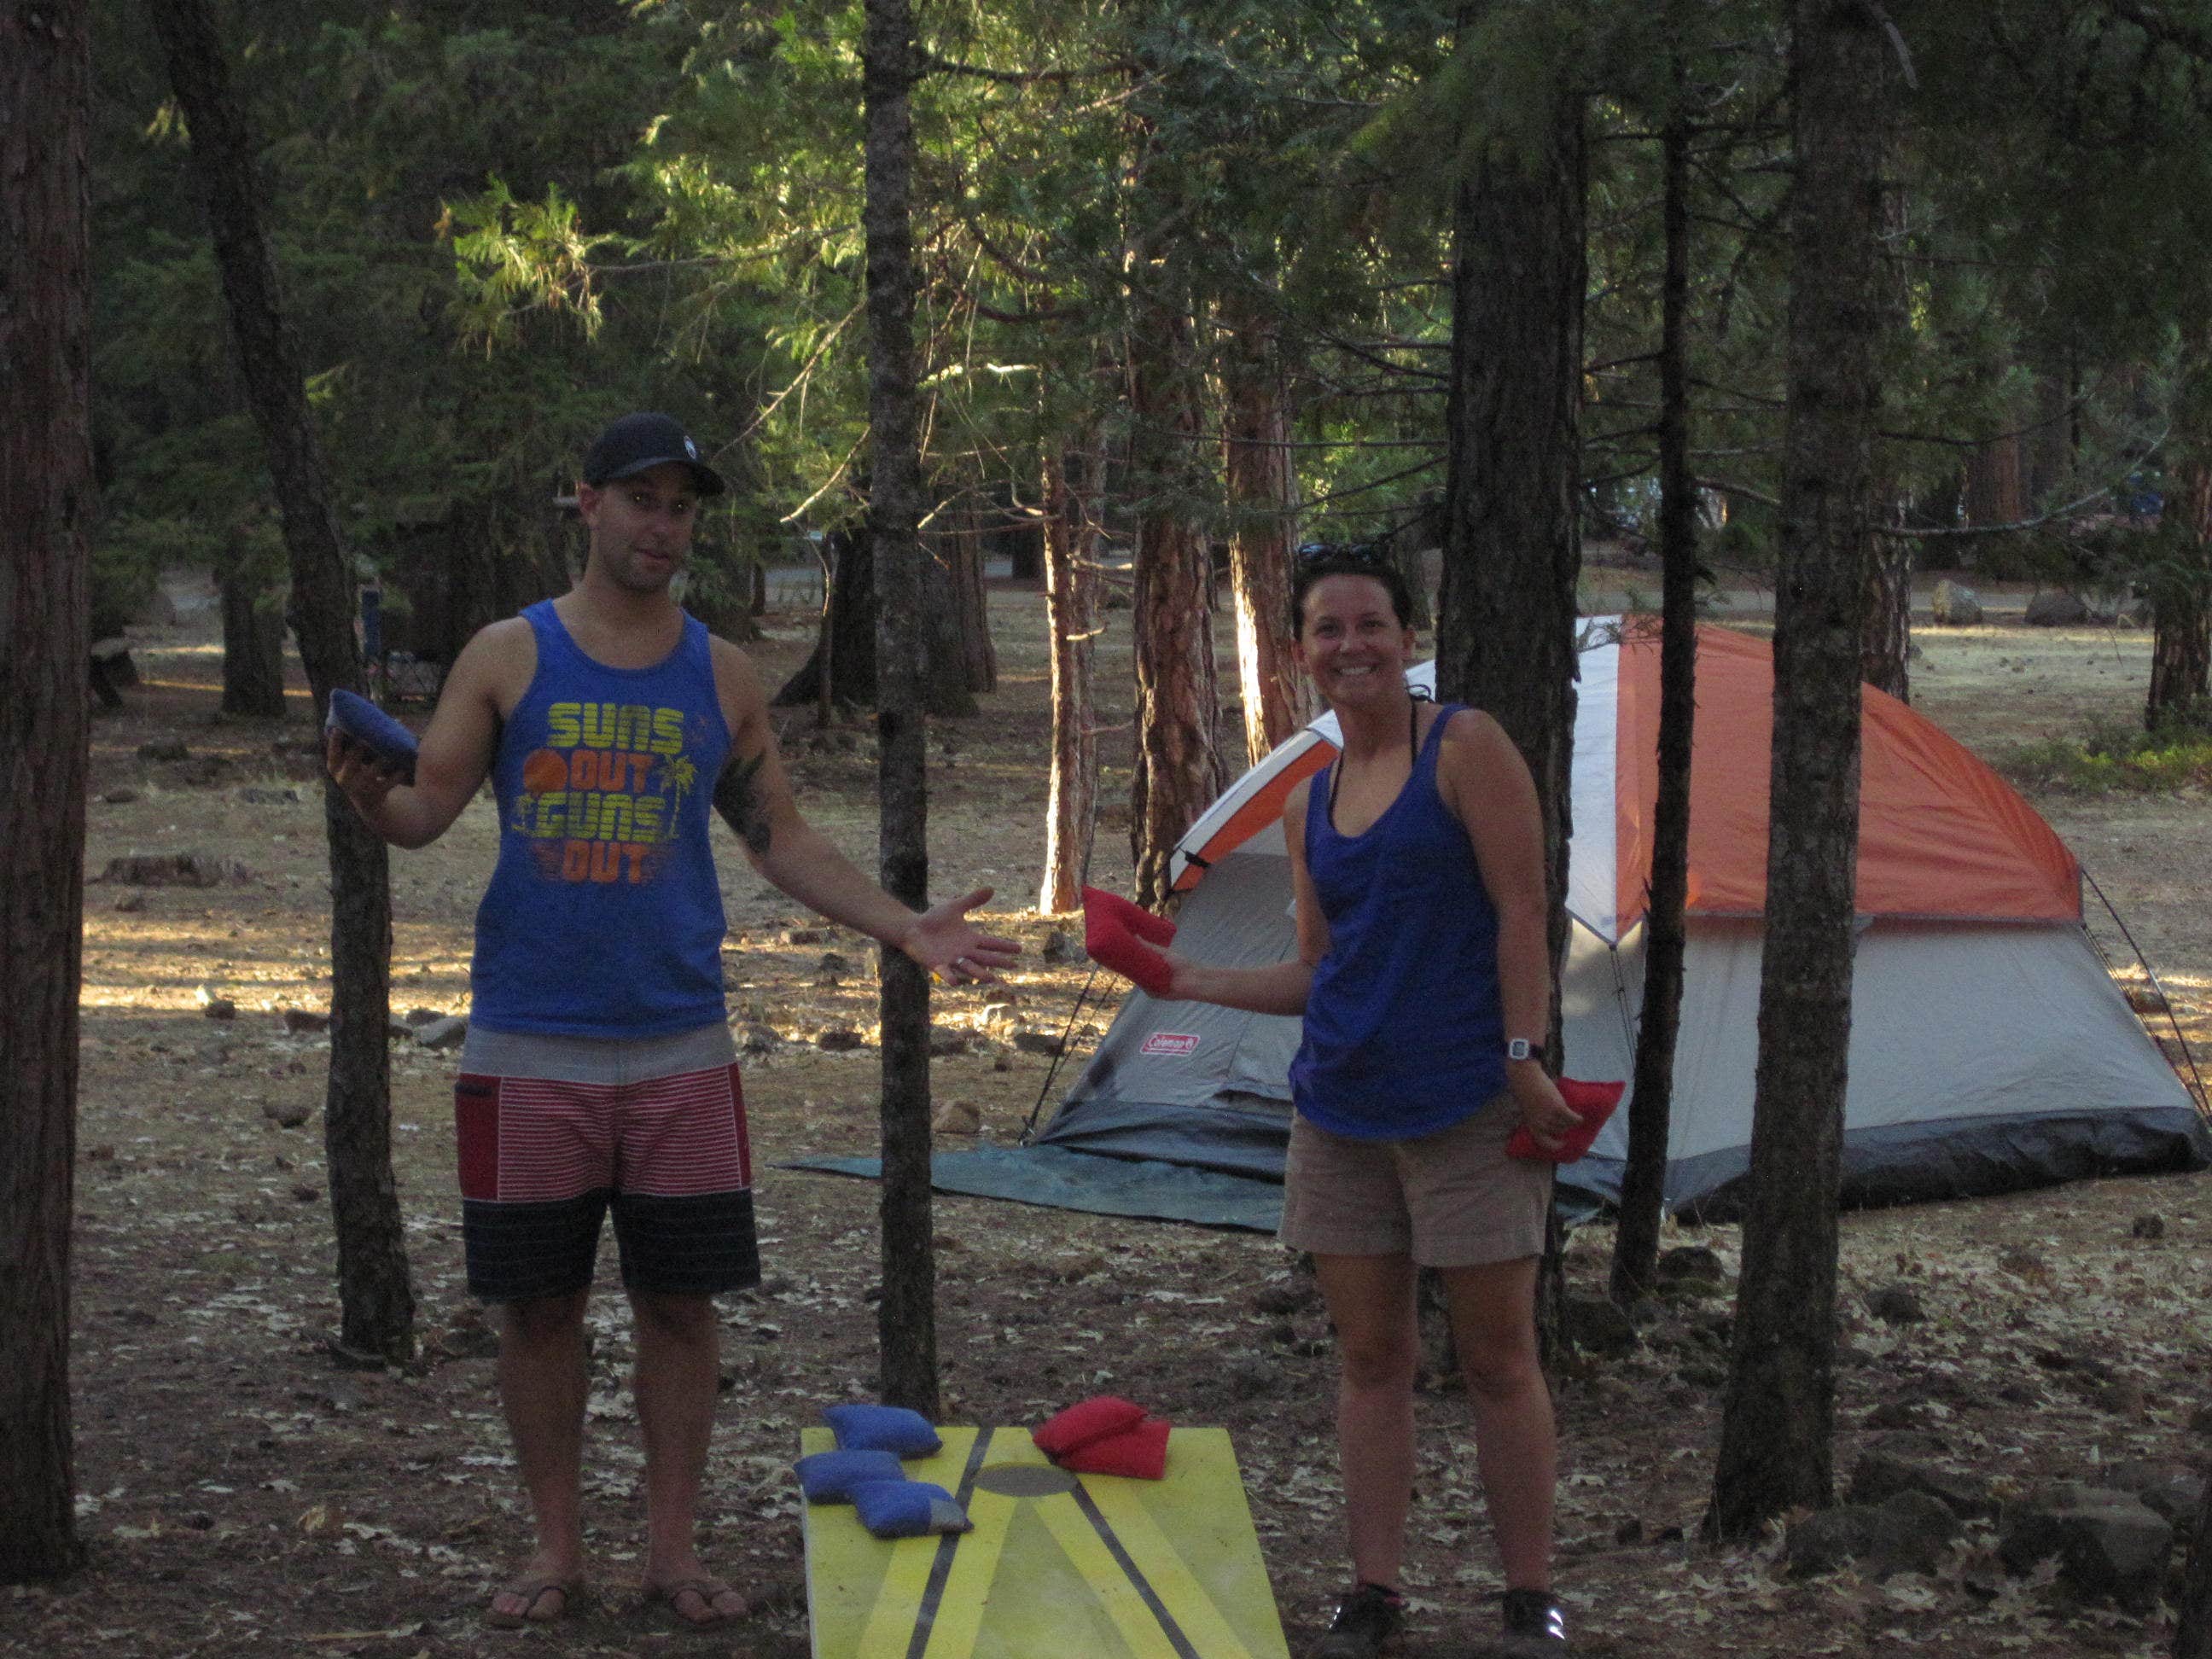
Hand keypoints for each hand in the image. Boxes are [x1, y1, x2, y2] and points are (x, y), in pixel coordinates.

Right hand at [325, 729, 407, 813]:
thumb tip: (366, 718)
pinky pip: (386, 784)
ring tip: (388, 755)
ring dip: (380, 763)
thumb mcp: (348, 763)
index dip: (335, 742)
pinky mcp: (375, 794)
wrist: (367, 803)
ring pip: (371, 772)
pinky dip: (395, 777)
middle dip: (358, 750)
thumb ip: (351, 745)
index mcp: (335, 767)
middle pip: (352, 762)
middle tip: (366, 739)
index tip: (338, 729)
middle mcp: (344, 778)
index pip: (333, 753)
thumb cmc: (358, 772)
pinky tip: (402, 770)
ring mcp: (360, 787)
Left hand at [905, 886, 1019, 985]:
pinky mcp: (937, 964)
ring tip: (991, 978)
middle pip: (985, 958)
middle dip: (998, 962)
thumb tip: (991, 888)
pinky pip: (945, 972)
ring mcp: (951, 959)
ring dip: (979, 974)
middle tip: (1013, 966)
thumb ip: (972, 900)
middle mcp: (964, 952)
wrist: (912, 928)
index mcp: (970, 939)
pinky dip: (950, 977)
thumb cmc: (934, 919)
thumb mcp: (954, 907)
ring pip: (969, 968)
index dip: (1004, 946)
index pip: (991, 943)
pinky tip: (955, 982)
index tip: (1020, 949)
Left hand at [1508, 1064, 1580, 1156]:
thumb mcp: (1529, 1107)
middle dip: (1564, 1127)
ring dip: (1571, 1122)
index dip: (1554, 1146)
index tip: (1562, 1143)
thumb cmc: (1525, 1089)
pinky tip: (1580, 1117)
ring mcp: (1550, 1116)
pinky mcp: (1558, 1108)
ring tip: (1575, 1117)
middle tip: (1569, 1123)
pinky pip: (1573, 1118)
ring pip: (1566, 1125)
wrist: (1525, 1076)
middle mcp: (1541, 1124)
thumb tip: (1550, 1120)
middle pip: (1559, 1131)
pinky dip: (1578, 1119)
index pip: (1544, 1143)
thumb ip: (1537, 1115)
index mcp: (1532, 1124)